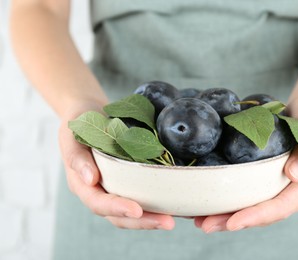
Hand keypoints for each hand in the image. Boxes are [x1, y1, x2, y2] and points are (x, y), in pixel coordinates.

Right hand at [58, 102, 174, 229]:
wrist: (90, 113)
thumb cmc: (78, 123)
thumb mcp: (72, 135)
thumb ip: (76, 157)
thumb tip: (90, 180)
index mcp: (83, 185)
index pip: (99, 203)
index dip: (117, 208)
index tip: (137, 210)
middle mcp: (100, 192)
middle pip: (120, 216)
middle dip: (144, 221)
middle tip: (168, 223)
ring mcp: (115, 189)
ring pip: (133, 213)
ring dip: (153, 218)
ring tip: (175, 219)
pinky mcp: (129, 182)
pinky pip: (142, 198)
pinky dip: (158, 205)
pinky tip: (176, 207)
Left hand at [194, 97, 297, 232]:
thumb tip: (293, 175)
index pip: (283, 206)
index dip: (258, 216)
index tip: (233, 222)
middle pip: (265, 215)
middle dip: (235, 221)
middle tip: (206, 225)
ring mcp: (285, 193)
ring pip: (256, 211)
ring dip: (228, 218)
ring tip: (202, 221)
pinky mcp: (271, 187)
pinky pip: (252, 199)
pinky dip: (231, 205)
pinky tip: (210, 207)